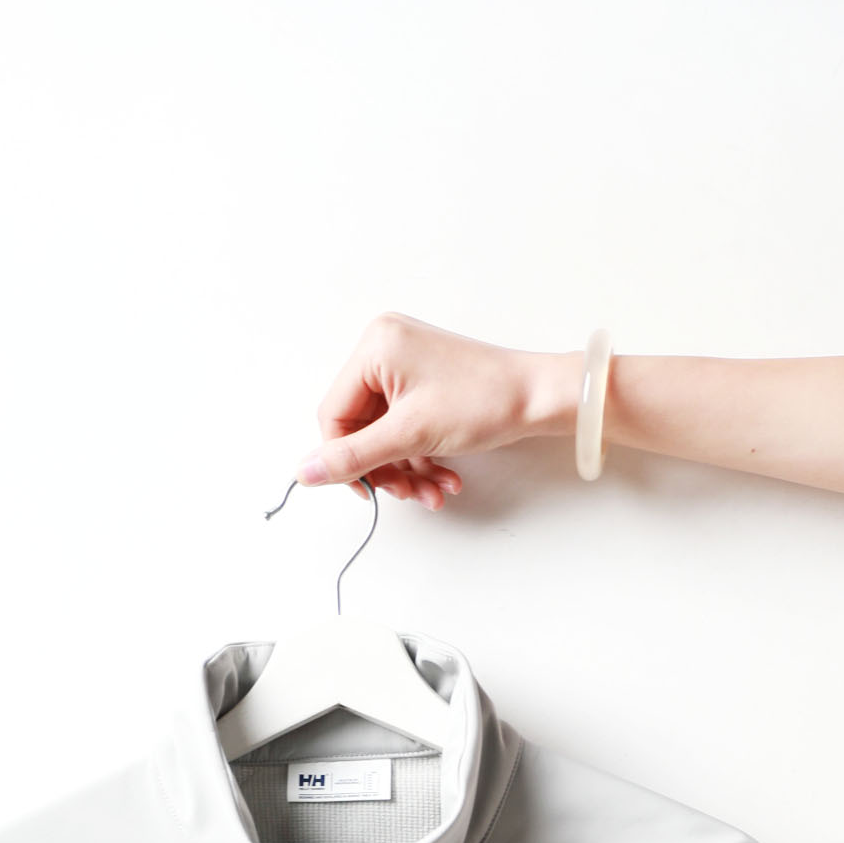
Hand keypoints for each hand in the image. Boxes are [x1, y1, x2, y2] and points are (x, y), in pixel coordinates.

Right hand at [298, 314, 578, 507]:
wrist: (540, 397)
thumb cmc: (484, 401)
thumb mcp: (409, 436)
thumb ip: (353, 458)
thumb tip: (303, 473)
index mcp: (374, 348)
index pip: (334, 416)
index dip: (346, 461)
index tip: (370, 491)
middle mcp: (385, 349)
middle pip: (360, 428)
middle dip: (386, 469)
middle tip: (408, 494)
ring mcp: (406, 366)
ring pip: (384, 435)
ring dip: (406, 471)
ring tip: (434, 491)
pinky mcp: (425, 383)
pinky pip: (405, 428)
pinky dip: (420, 458)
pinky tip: (444, 477)